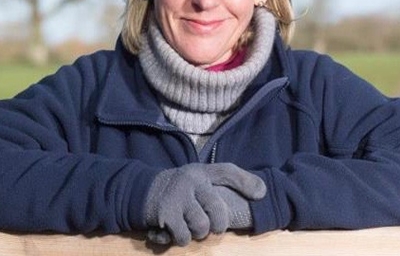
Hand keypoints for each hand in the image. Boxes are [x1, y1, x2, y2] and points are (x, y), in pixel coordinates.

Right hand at [145, 163, 265, 245]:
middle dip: (216, 225)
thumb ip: (228, 183)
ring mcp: (178, 195)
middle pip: (218, 213)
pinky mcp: (165, 212)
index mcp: (202, 172)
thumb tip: (262, 192)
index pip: (227, 172)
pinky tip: (174, 228)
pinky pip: (185, 237)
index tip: (261, 194)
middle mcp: (191, 179)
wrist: (144, 190)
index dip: (246, 182)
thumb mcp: (202, 179)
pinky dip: (181, 238)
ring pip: (202, 227)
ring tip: (188, 223)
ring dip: (197, 233)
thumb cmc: (182, 188)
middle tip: (207, 223)